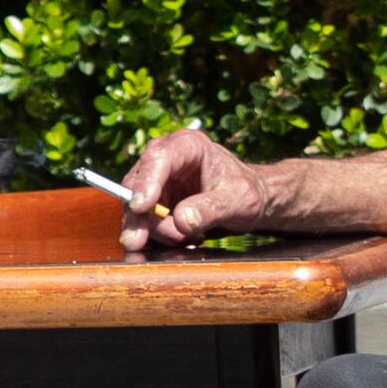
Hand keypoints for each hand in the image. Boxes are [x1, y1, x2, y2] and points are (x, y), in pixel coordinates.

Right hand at [120, 126, 290, 252]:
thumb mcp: (238, 200)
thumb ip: (212, 208)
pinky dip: (156, 235)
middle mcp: (166, 158)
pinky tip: (181, 240)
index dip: (146, 182)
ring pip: (137, 207)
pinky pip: (143, 220)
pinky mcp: (155, 201)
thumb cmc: (247, 192)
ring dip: (154, 230)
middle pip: (138, 184)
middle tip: (138, 242)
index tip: (141, 207)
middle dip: (138, 216)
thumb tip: (181, 220)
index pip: (159, 158)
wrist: (249, 200)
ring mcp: (157, 180)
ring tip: (188, 238)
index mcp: (188, 145)